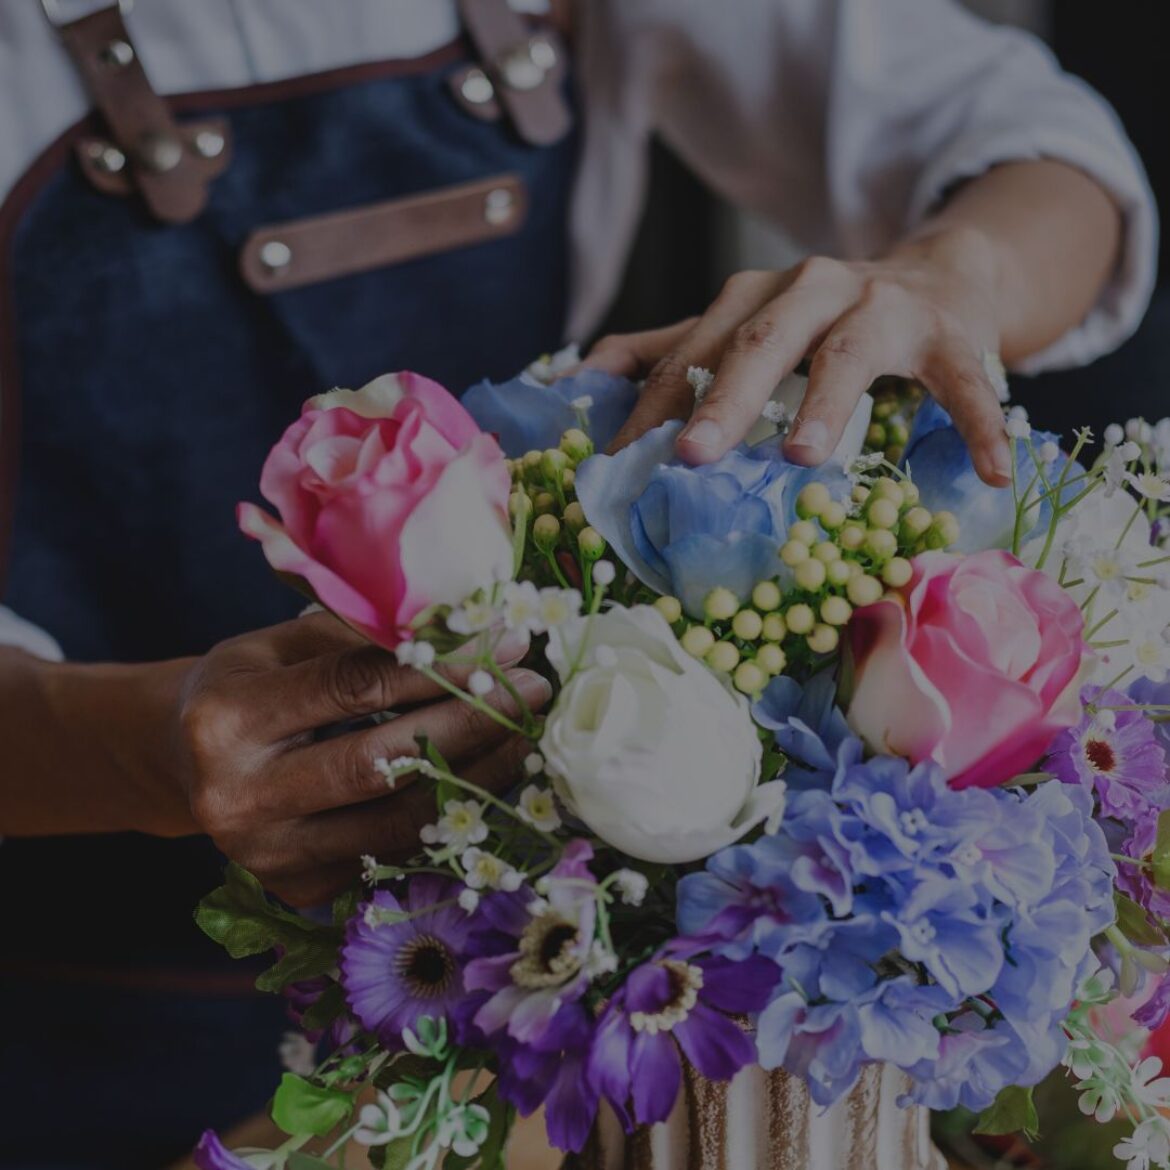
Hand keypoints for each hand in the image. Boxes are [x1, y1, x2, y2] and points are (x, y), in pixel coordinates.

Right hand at [175, 612, 549, 905]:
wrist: (184, 762)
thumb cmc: (247, 685)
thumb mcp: (284, 642)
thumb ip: (366, 637)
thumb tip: (477, 633)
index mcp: (227, 719)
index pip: (355, 688)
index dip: (441, 667)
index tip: (506, 645)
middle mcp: (238, 798)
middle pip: (381, 764)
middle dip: (471, 724)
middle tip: (532, 692)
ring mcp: (267, 856)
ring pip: (397, 822)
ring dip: (476, 778)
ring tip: (526, 737)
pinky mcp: (298, 889)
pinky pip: (393, 853)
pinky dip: (447, 817)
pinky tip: (488, 781)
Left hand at [587, 230, 1011, 485]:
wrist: (937, 274)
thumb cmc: (824, 320)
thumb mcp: (746, 324)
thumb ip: (670, 346)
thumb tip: (582, 374)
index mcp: (753, 297)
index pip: (692, 352)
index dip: (653, 406)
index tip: (616, 464)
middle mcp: (812, 290)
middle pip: (760, 341)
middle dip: (723, 397)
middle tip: (691, 455)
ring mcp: (884, 307)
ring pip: (849, 352)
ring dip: (827, 404)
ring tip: (803, 458)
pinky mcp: (951, 335)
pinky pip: (965, 381)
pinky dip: (978, 423)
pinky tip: (992, 471)